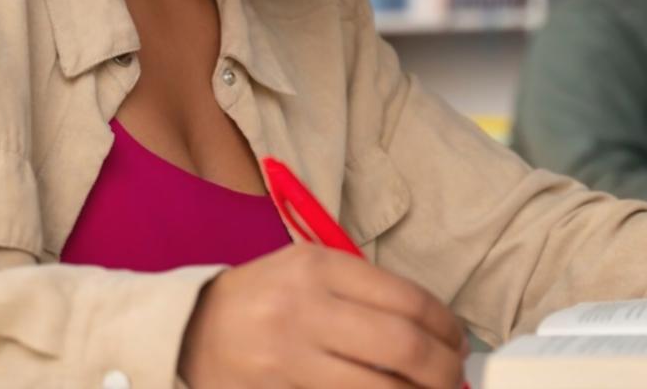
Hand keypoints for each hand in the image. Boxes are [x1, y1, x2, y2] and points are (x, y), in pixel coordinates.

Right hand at [180, 243, 468, 387]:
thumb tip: (432, 330)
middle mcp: (305, 309)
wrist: (188, 329)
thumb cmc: (263, 299)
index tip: (458, 343)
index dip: (446, 327)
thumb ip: (365, 291)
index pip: (407, 300)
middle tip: (455, 379)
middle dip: (443, 370)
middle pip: (401, 347)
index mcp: (318, 268)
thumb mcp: (308, 271)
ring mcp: (287, 357)